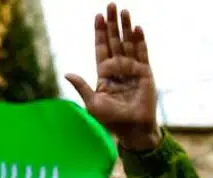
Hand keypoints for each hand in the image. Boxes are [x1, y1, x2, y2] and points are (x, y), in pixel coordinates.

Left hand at [66, 4, 160, 152]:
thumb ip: (82, 87)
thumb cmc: (112, 121)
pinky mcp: (145, 74)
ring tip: (124, 11)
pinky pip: (142, 54)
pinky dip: (140, 41)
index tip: (97, 17)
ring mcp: (133, 70)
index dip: (100, 33)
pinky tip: (138, 28)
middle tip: (110, 5)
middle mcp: (119, 69)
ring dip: (126, 28)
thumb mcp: (93, 103)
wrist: (133, 130)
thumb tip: (67, 73)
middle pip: (115, 41)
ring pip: (128, 44)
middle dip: (112, 24)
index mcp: (105, 74)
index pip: (101, 48)